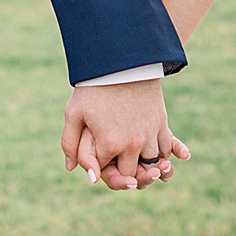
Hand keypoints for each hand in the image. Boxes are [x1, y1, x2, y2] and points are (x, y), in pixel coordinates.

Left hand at [61, 79, 190, 192]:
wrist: (122, 61)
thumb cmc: (94, 87)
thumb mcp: (74, 113)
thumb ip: (69, 144)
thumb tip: (71, 169)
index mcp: (110, 144)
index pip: (104, 170)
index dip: (98, 164)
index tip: (94, 152)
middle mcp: (133, 144)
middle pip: (130, 174)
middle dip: (121, 171)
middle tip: (114, 160)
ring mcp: (150, 134)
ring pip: (151, 166)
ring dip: (143, 165)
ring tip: (132, 156)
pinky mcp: (162, 124)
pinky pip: (165, 150)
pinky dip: (160, 155)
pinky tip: (149, 149)